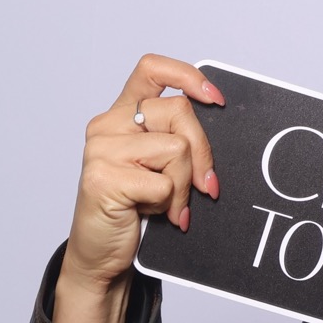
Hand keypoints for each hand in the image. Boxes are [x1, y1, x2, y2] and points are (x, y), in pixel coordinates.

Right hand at [55, 54, 222, 322]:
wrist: (103, 253)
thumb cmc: (134, 206)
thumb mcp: (157, 164)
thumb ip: (176, 137)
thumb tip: (221, 125)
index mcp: (121, 115)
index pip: (152, 69)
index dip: (188, 75)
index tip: (215, 98)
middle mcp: (107, 125)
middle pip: (178, 111)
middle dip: (204, 151)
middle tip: (207, 184)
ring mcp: (101, 151)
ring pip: (177, 148)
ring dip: (185, 185)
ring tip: (170, 203)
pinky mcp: (102, 179)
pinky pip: (163, 182)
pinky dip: (170, 204)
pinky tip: (155, 214)